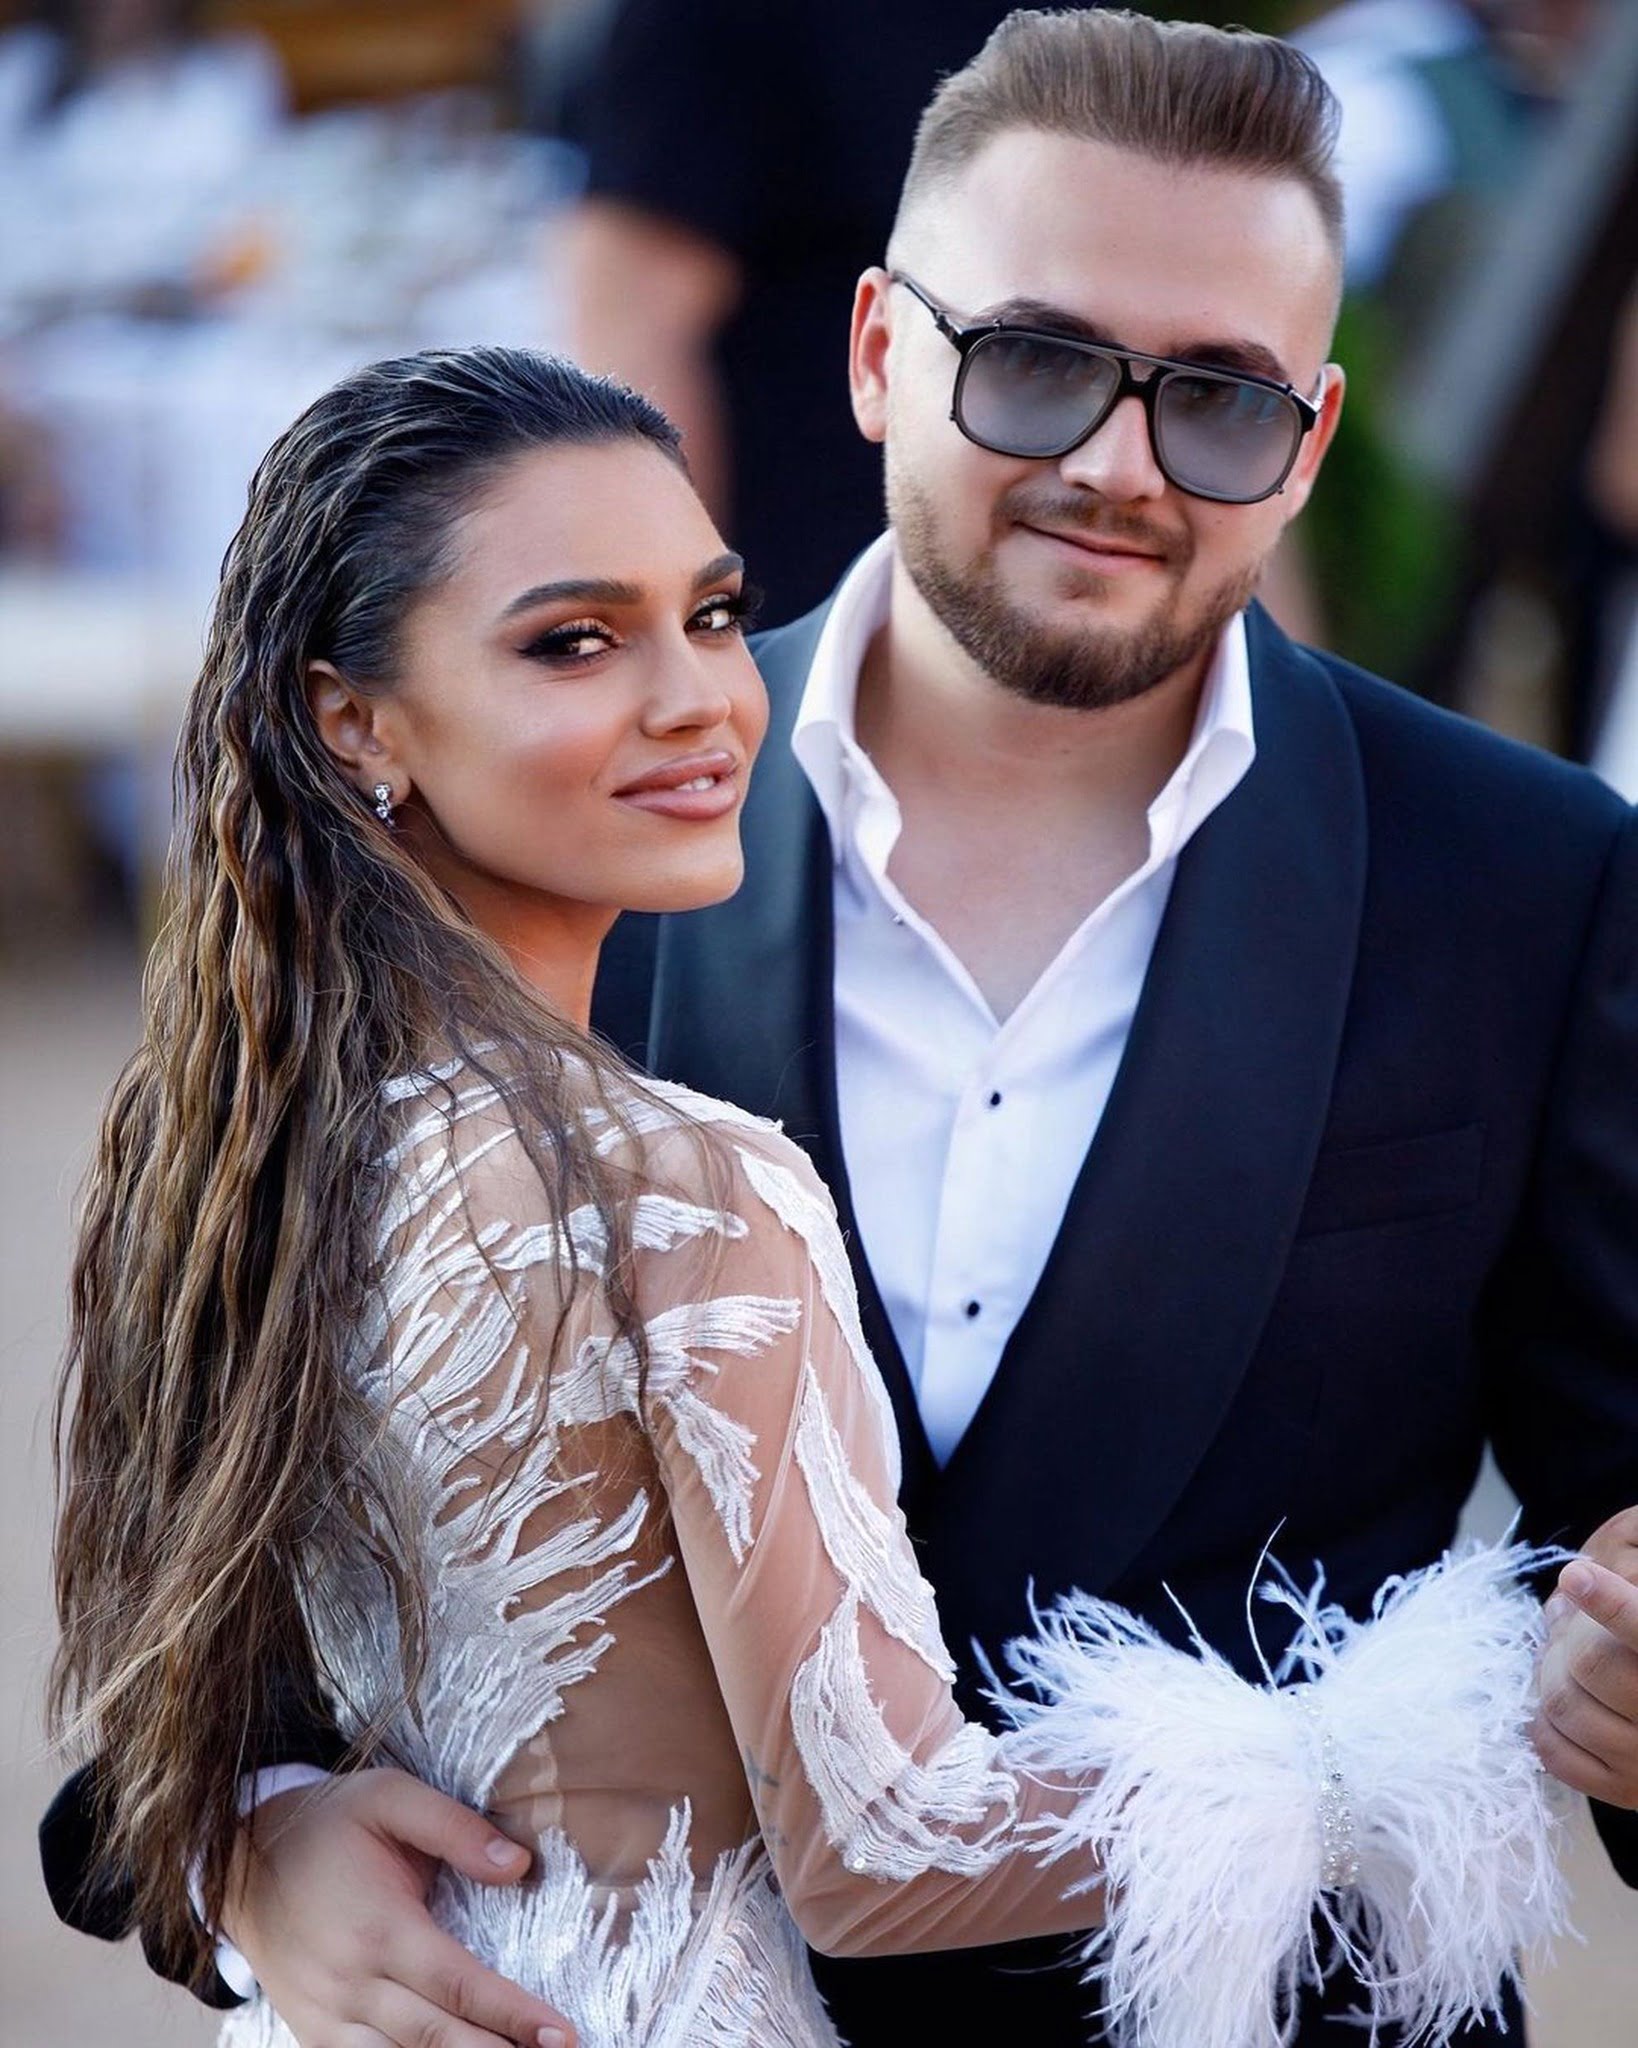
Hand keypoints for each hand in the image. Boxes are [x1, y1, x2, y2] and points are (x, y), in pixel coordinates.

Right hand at [223, 1767, 573, 2047]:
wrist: (242, 1858)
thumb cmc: (331, 1824)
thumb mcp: (391, 1797)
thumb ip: (455, 1827)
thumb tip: (519, 1865)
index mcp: (380, 1928)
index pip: (460, 1984)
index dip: (514, 2015)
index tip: (562, 2035)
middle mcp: (352, 1984)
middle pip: (437, 2039)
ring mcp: (328, 2018)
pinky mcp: (314, 2033)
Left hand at [1532, 1506, 1637, 1807]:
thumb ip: (1627, 1594)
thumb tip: (1578, 1579)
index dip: (1610, 1604)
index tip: (1576, 1576)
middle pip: (1589, 1662)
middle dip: (1571, 1634)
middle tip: (1572, 1618)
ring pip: (1563, 1705)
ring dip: (1550, 1672)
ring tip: (1566, 1658)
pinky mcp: (1625, 1792)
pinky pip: (1555, 1752)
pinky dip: (1544, 1721)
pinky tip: (1560, 1699)